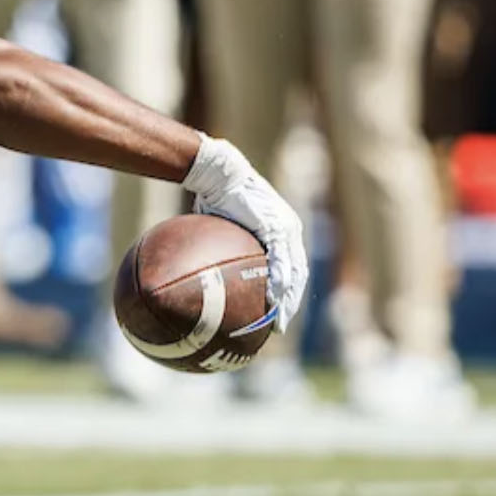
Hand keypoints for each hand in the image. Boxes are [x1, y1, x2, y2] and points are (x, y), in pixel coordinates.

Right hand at [181, 133, 308, 329]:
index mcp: (279, 229)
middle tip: (280, 323)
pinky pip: (281, 260)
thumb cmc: (213, 195)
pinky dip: (279, 280)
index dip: (285, 290)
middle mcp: (289, 230)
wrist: (218, 172)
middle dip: (290, 301)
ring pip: (294, 270)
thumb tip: (198, 268)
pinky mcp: (277, 226)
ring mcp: (285, 228)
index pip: (289, 267)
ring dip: (288, 297)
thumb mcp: (217, 226)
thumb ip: (218, 246)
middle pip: (296, 273)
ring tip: (280, 319)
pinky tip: (275, 298)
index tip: (276, 310)